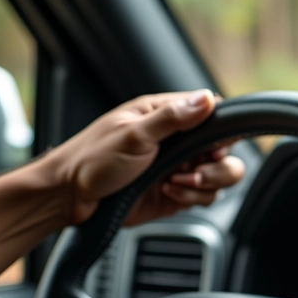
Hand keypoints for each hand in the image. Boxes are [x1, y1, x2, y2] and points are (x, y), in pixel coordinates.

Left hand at [48, 90, 245, 225]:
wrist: (72, 197)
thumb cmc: (92, 158)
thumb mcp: (134, 134)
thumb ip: (173, 118)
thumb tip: (206, 98)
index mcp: (166, 117)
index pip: (213, 116)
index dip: (222, 134)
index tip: (212, 147)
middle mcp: (178, 143)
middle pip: (225, 151)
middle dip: (216, 166)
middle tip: (193, 170)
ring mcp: (180, 169)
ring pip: (220, 177)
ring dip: (204, 184)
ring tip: (175, 182)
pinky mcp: (178, 194)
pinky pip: (205, 198)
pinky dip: (192, 198)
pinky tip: (169, 192)